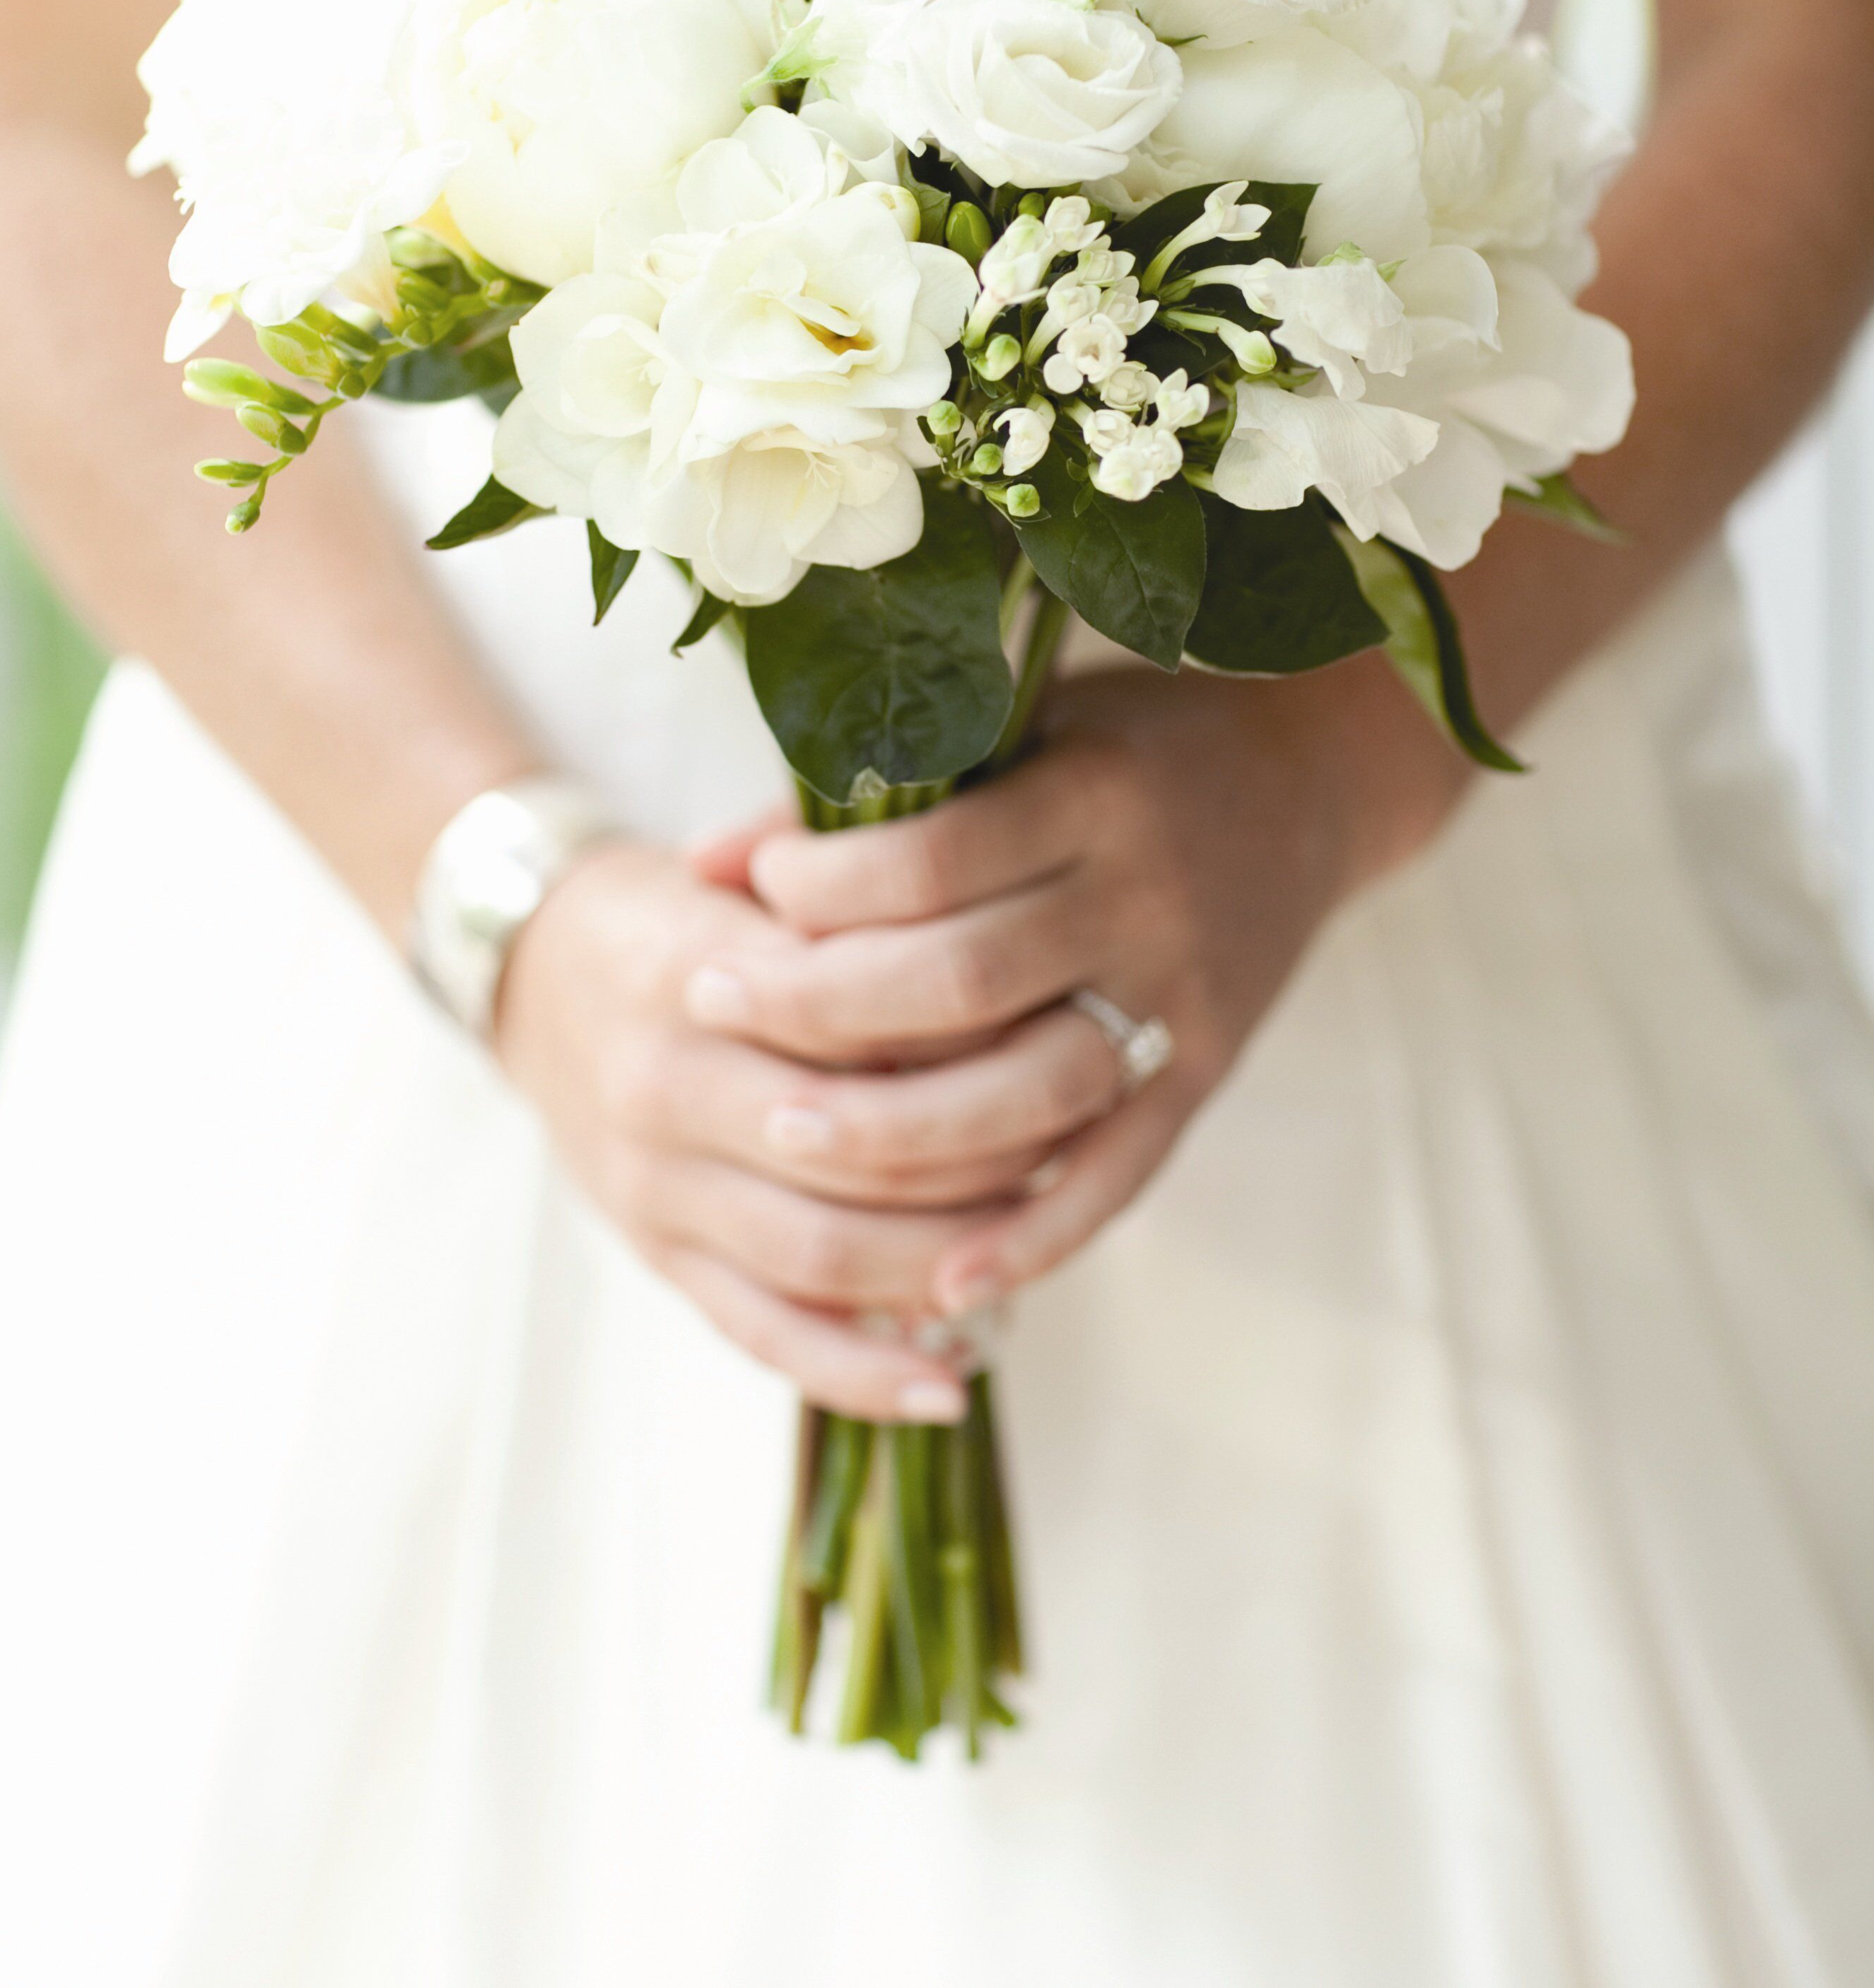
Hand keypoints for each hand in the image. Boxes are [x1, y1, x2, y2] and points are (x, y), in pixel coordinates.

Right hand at [492, 839, 1109, 1422]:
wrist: (536, 971)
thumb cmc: (679, 915)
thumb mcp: (752, 880)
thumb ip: (849, 914)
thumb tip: (996, 958)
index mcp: (696, 972)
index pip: (861, 1021)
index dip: (968, 1040)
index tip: (1056, 1034)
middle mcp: (669, 1086)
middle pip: (855, 1146)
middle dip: (977, 1156)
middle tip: (1072, 1142)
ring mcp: (657, 1185)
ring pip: (823, 1250)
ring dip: (940, 1260)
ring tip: (1030, 1246)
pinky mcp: (658, 1254)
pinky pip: (767, 1334)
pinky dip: (860, 1373)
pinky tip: (948, 1384)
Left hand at [707, 647, 1461, 1325]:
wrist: (1312, 781)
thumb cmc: (1129, 744)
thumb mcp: (1014, 730)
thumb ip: (871, 798)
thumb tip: (701, 864)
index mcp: (1092, 797)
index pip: (927, 864)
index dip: (819, 889)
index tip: (749, 891)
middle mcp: (1142, 901)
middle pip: (958, 982)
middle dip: (816, 1005)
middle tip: (709, 1002)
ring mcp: (1179, 999)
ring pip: (1025, 1094)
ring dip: (894, 1130)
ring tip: (778, 1128)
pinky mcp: (1205, 1075)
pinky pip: (1115, 1176)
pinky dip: (1030, 1237)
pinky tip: (942, 1283)